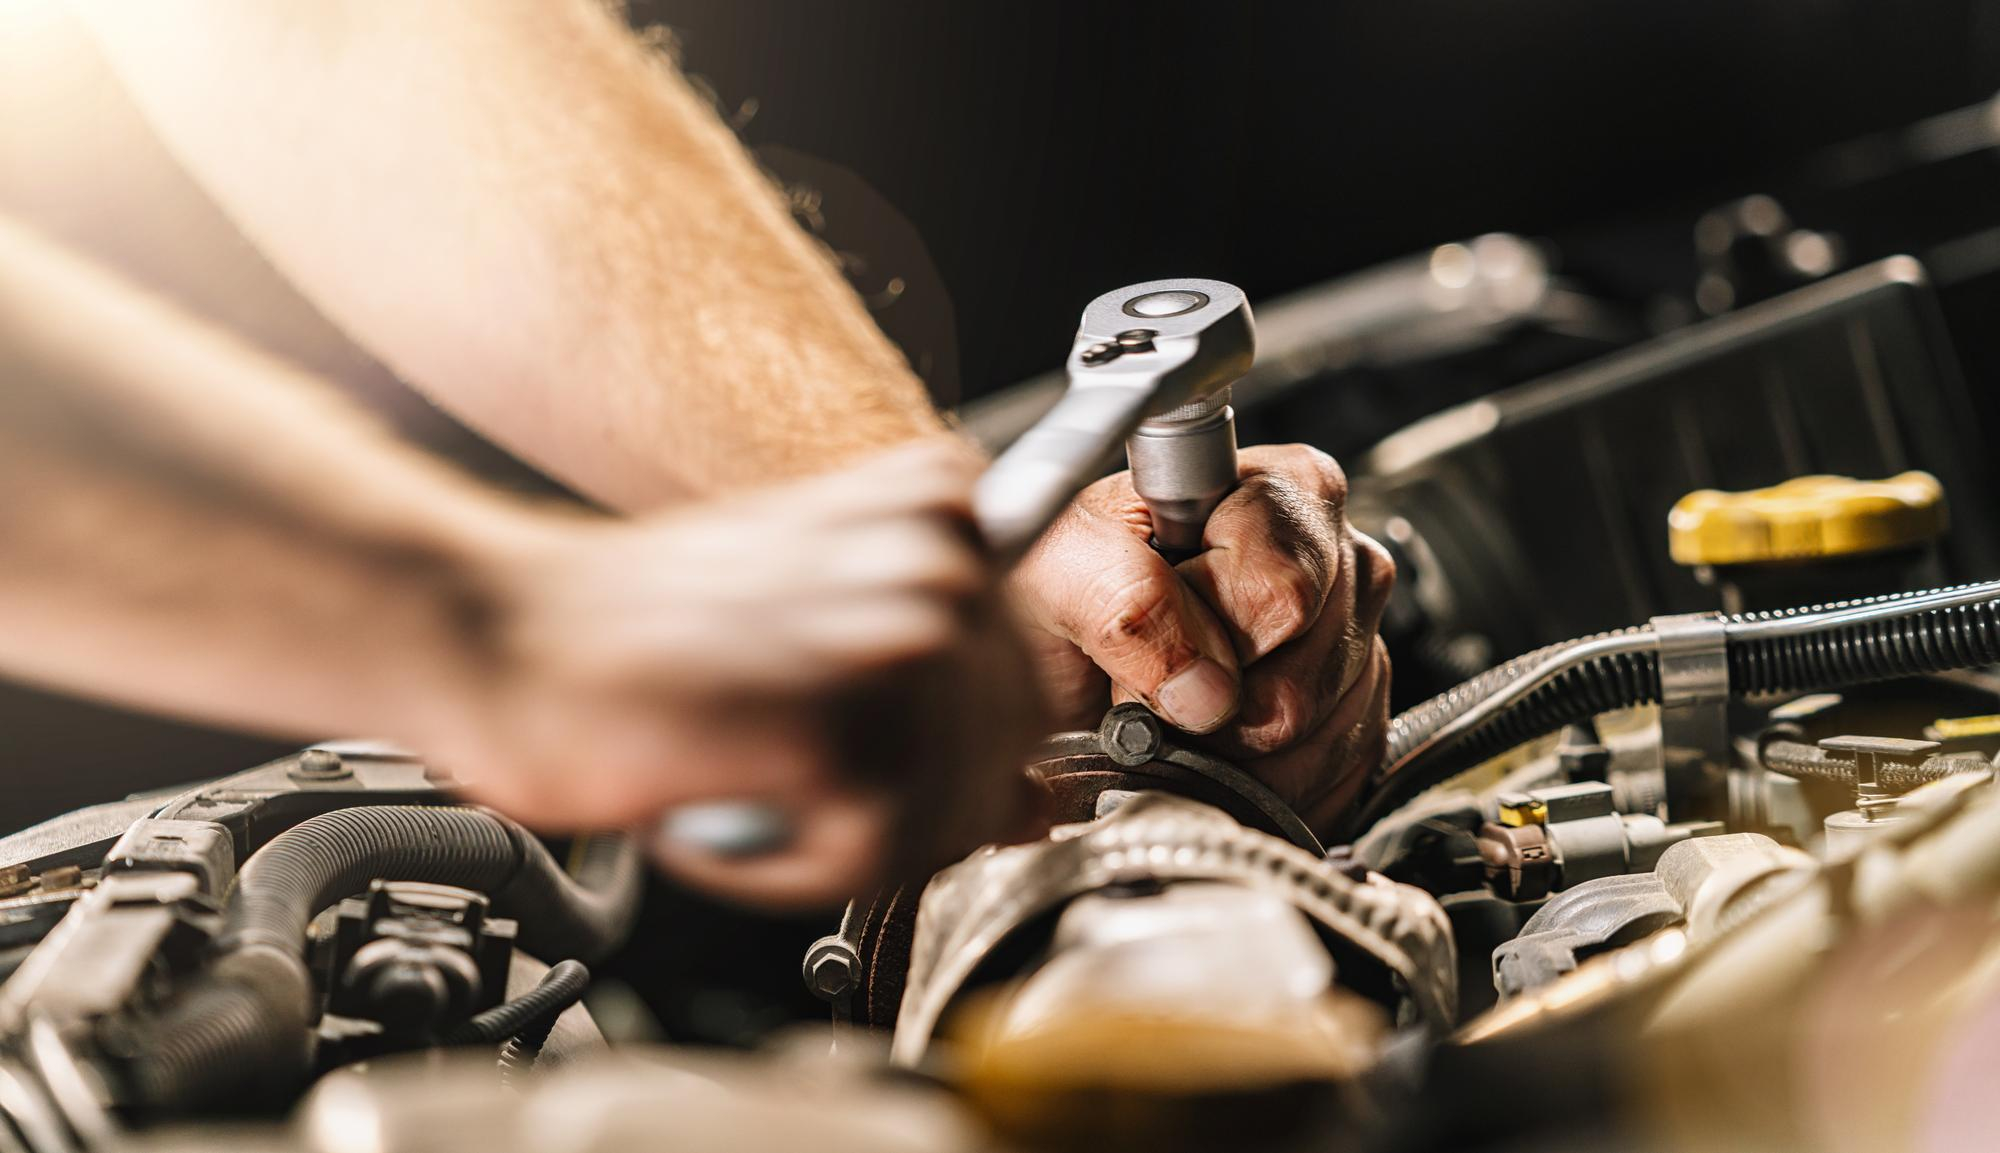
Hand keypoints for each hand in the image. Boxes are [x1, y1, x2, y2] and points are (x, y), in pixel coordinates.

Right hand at [427, 439, 1046, 907]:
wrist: (507, 635)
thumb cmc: (645, 629)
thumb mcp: (824, 634)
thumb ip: (947, 702)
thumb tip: (1037, 797)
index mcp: (945, 504)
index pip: (1037, 685)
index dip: (958, 748)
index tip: (872, 747)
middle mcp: (944, 555)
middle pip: (1008, 759)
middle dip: (908, 802)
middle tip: (794, 775)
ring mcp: (906, 640)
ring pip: (954, 819)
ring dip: (845, 839)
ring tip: (752, 781)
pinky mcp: (853, 732)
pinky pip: (881, 863)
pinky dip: (796, 871)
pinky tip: (731, 808)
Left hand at [1010, 444, 1393, 838]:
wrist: (1055, 653)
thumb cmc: (1062, 586)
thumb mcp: (1056, 565)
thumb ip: (1120, 597)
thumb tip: (1202, 685)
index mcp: (1277, 489)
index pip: (1281, 588)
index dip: (1209, 632)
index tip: (1153, 631)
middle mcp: (1334, 555)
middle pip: (1306, 673)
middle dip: (1213, 706)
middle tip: (1153, 679)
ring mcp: (1354, 636)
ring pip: (1320, 735)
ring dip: (1229, 751)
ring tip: (1175, 709)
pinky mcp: (1356, 709)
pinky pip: (1331, 774)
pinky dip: (1257, 783)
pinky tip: (1212, 748)